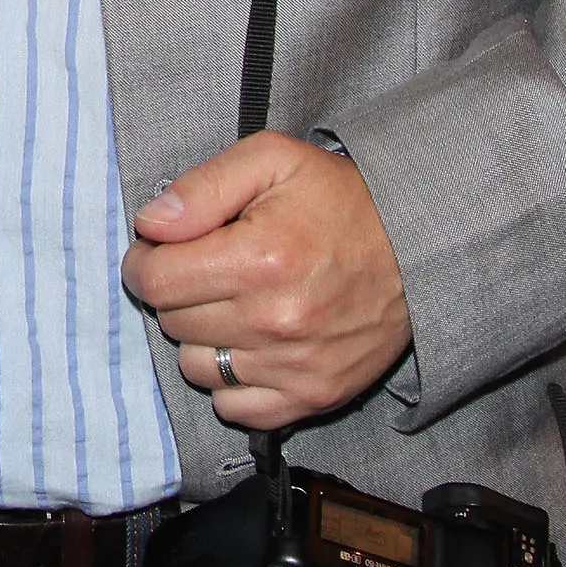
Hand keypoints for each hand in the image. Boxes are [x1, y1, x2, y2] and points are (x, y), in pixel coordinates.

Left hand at [120, 132, 410, 430]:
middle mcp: (276, 320)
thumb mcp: (272, 159)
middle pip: (172, 322)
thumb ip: (202, 187)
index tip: (160, 251)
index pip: (156, 281)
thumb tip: (151, 225)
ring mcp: (296, 366)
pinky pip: (234, 407)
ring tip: (232, 304)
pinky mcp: (315, 395)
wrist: (419, 249)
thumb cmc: (341, 200)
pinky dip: (231, 380)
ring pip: (196, 366)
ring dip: (201, 336)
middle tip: (207, 269)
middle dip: (177, 292)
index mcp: (260, 258)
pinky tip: (250, 344)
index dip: (145, 262)